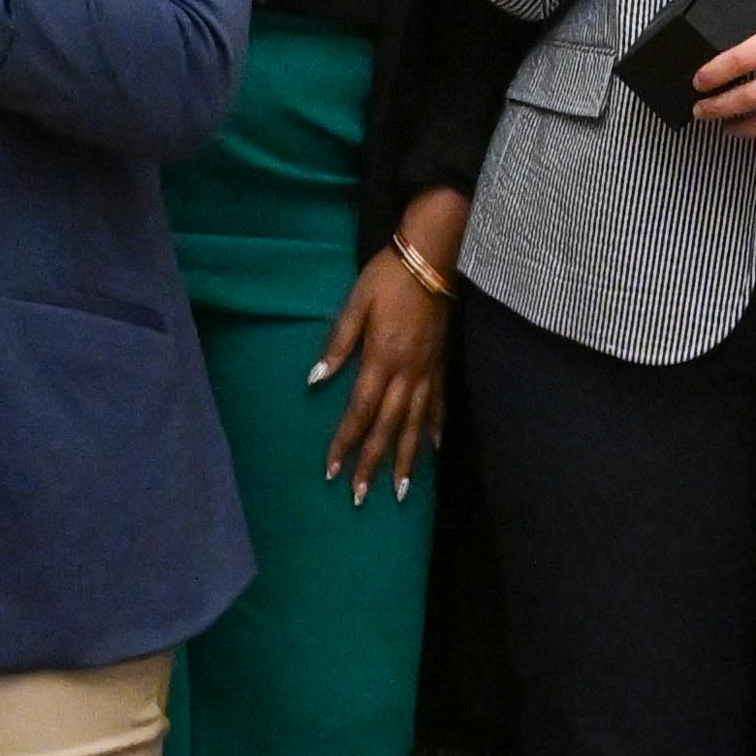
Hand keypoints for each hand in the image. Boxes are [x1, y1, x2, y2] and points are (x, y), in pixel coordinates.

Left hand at [311, 209, 459, 497]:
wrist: (431, 257)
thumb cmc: (387, 277)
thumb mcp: (355, 304)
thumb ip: (338, 344)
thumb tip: (315, 380)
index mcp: (381, 359)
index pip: (359, 411)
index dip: (345, 442)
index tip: (332, 471)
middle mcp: (407, 372)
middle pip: (388, 427)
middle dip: (373, 464)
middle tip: (362, 497)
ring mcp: (428, 370)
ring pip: (416, 424)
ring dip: (407, 459)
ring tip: (401, 491)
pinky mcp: (441, 363)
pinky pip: (439, 404)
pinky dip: (436, 429)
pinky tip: (434, 450)